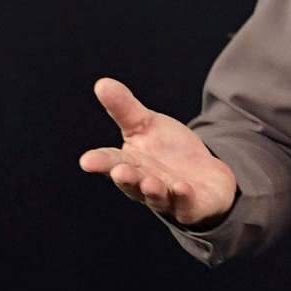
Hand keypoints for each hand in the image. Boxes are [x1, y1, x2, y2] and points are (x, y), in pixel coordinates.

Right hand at [78, 78, 238, 228]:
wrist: (204, 177)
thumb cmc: (167, 152)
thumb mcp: (146, 126)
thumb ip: (124, 109)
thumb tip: (102, 83)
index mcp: (128, 163)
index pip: (110, 162)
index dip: (99, 162)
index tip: (87, 161)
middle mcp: (143, 184)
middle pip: (131, 182)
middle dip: (126, 177)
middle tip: (119, 170)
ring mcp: (167, 198)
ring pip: (156, 196)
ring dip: (152, 190)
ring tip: (150, 183)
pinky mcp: (190, 207)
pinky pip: (185, 205)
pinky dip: (183, 197)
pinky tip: (183, 187)